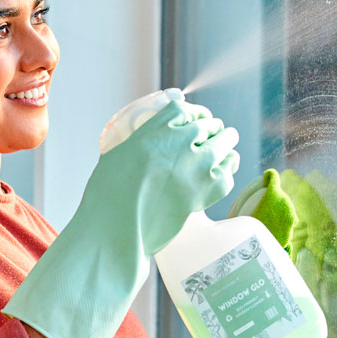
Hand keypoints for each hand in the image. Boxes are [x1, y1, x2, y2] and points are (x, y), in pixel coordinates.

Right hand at [3, 91, 239, 337]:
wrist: (116, 230)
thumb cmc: (108, 196)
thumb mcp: (118, 156)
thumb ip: (140, 142)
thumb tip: (152, 142)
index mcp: (154, 130)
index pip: (183, 107)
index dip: (191, 112)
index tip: (193, 118)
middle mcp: (179, 142)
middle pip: (208, 122)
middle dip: (210, 127)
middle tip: (212, 134)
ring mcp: (196, 166)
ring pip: (225, 141)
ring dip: (225, 142)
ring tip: (226, 146)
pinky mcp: (206, 191)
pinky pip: (229, 172)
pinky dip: (228, 168)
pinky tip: (224, 170)